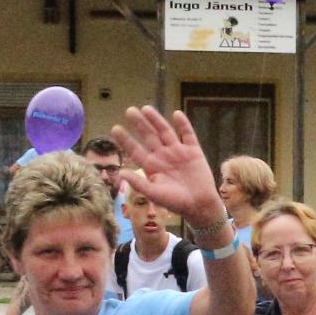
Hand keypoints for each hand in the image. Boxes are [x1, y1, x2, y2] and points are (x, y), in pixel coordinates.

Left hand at [111, 106, 226, 234]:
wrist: (200, 206)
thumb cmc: (176, 202)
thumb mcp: (154, 194)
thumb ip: (138, 183)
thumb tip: (121, 173)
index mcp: (152, 166)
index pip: (136, 150)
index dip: (126, 140)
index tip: (116, 129)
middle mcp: (163, 156)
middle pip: (149, 136)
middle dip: (139, 124)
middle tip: (129, 111)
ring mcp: (178, 152)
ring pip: (165, 132)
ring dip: (156, 120)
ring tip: (146, 109)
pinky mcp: (194, 151)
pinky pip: (188, 135)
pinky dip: (183, 125)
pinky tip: (176, 114)